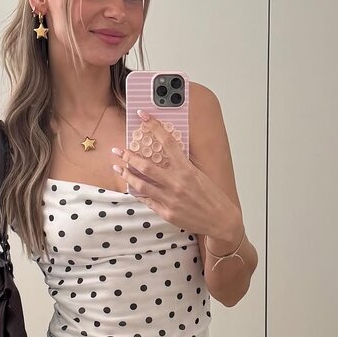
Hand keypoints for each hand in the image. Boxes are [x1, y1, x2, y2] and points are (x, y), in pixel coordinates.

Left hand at [110, 109, 238, 238]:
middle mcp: (176, 183)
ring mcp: (170, 199)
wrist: (220, 220)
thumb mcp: (199, 175)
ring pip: (141, 184)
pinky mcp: (166, 212)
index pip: (168, 142)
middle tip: (118, 150)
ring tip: (117, 167)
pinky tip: (131, 187)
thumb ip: (182, 165)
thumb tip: (166, 155)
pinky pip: (147, 200)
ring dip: (127, 174)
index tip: (143, 116)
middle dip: (129, 156)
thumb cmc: (212, 196)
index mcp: (187, 169)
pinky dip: (138, 193)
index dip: (154, 127)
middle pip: (146, 166)